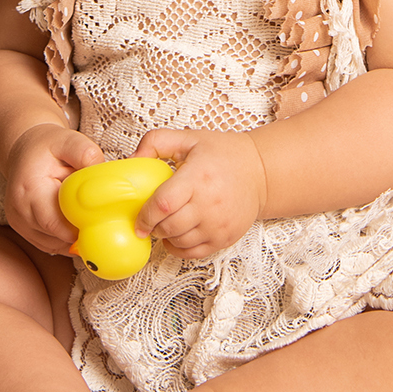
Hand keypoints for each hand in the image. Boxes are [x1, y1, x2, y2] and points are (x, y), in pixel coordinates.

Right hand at [3, 123, 103, 256]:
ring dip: (73, 238)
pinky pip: (49, 245)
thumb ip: (86, 153)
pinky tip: (77, 224)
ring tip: (88, 219)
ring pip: (53, 245)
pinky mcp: (23, 230)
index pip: (54, 222)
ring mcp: (18, 222)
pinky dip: (65, 240)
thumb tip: (102, 170)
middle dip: (80, 234)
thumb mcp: (68, 140)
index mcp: (29, 189)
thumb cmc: (49, 145)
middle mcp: (19, 210)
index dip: (79, 226)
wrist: (26, 149)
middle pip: (55, 236)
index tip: (102, 220)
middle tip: (102, 222)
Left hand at [133, 128, 267, 258]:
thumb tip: (132, 159)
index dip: (145, 215)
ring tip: (165, 224)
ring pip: (180, 241)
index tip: (138, 220)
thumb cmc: (222, 154)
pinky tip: (177, 236)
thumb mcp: (188, 138)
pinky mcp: (225, 238)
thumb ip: (156, 142)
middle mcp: (210, 203)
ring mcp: (218, 224)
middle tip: (150, 221)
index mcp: (198, 177)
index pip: (164, 204)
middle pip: (170, 226)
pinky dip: (179, 248)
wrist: (260, 172)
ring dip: (166, 237)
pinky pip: (194, 253)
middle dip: (154, 227)